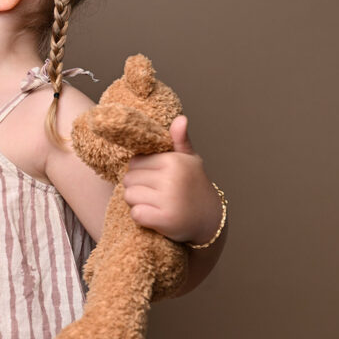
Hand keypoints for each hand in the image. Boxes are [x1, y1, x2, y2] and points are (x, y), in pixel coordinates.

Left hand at [122, 115, 222, 244]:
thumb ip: (180, 141)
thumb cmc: (194, 186)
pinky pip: (136, 214)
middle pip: (128, 179)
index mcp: (174, 161)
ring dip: (138, 202)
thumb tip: (180, 118)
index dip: (141, 172)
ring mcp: (168, 199)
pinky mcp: (165, 219)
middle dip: (138, 187)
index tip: (156, 179)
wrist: (210, 220)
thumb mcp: (189, 161)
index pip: (134, 162)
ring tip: (156, 204)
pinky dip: (142, 217)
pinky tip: (156, 217)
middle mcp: (171, 178)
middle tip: (157, 194)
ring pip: (129, 196)